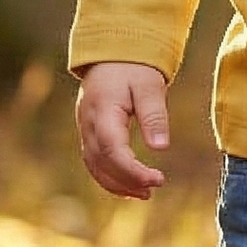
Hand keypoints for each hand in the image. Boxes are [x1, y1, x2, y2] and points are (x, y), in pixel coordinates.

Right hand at [77, 61, 170, 198]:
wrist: (112, 53)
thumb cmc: (134, 67)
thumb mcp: (150, 86)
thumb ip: (154, 116)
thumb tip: (160, 148)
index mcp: (102, 110)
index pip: (112, 150)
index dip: (132, 170)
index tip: (157, 179)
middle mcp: (88, 122)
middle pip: (101, 162)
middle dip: (126, 180)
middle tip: (154, 188)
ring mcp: (85, 128)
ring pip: (94, 165)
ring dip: (117, 183)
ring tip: (145, 194)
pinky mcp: (89, 132)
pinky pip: (94, 161)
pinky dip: (109, 176)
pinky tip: (129, 185)